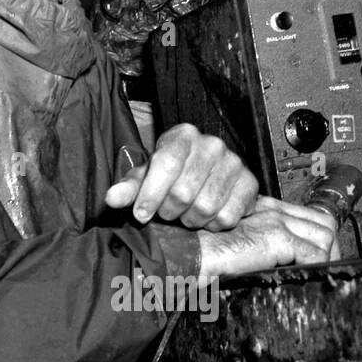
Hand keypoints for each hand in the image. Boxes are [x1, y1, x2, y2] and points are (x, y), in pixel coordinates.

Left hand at [105, 124, 257, 230]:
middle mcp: (211, 145)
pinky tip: (206, 216)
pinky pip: (227, 217)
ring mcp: (234, 163)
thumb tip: (111, 199)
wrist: (208, 174)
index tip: (140, 214)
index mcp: (183, 136)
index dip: (151, 194)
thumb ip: (129, 187)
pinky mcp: (250, 183)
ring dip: (190, 220)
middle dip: (169, 211)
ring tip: (185, 214)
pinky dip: (212, 225)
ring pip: (206, 207)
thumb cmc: (171, 175)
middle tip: (166, 212)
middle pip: (184, 192)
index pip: (166, 165)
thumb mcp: (147, 176)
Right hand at [197, 196, 339, 278]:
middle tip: (326, 266)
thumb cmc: (202, 251)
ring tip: (319, 273)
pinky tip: (305, 275)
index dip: (318, 236)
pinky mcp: (276, 236)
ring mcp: (275, 221)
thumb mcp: (236, 242)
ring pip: (324, 235)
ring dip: (327, 257)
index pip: (307, 215)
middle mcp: (271, 210)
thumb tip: (279, 262)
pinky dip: (317, 266)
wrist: (189, 252)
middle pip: (322, 221)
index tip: (320, 256)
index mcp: (262, 209)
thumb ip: (257, 244)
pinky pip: (314, 253)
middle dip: (332, 246)